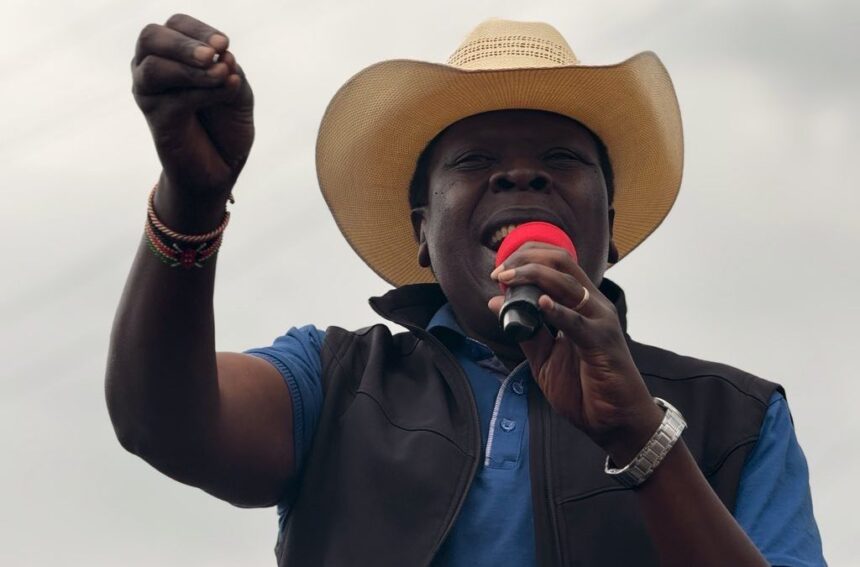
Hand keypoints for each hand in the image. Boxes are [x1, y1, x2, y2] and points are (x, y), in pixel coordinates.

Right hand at [132, 14, 254, 207]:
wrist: (221, 167)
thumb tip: (222, 57)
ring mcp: (149, 94)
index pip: (176, 25)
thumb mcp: (237, 91)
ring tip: (220, 74)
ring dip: (190, 68)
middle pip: (151, 37)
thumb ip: (230, 71)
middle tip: (213, 54)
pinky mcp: (156, 119)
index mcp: (171, 54)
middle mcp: (151, 68)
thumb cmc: (226, 124)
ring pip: (153, 67)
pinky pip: (174, 99)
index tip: (224, 44)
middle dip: (184, 43)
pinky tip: (225, 91)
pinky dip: (204, 93)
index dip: (199, 30)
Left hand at [488, 242, 663, 463]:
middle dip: (525, 260)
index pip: (556, 263)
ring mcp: (600, 321)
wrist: (614, 422)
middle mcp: (591, 305)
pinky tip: (539, 304)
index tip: (498, 271)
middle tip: (499, 272)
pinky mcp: (602, 343)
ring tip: (507, 280)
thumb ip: (524, 330)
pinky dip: (557, 310)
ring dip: (533, 277)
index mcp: (579, 305)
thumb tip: (494, 302)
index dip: (525, 258)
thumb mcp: (544, 358)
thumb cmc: (584, 389)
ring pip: (567, 284)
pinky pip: (577, 322)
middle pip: (560, 263)